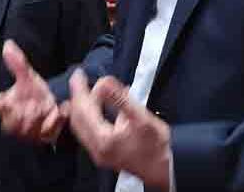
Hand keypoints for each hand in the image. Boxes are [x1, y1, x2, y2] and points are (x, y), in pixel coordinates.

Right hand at [0, 40, 66, 142]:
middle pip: (11, 124)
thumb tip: (8, 45)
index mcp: (8, 106)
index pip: (0, 108)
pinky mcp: (43, 136)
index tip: (12, 99)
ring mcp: (29, 130)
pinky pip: (47, 133)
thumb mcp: (27, 76)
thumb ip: (17, 63)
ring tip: (47, 107)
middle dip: (22, 116)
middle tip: (34, 106)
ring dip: (38, 119)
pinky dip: (54, 122)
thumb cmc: (35, 92)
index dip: (5, 105)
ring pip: (28, 131)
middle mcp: (16, 121)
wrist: (53, 103)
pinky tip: (61, 111)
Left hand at [67, 69, 170, 189]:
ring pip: (80, 125)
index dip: (80, 90)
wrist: (165, 170)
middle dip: (78, 96)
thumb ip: (121, 99)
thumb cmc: (157, 146)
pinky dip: (87, 115)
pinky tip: (95, 106)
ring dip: (81, 106)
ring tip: (87, 89)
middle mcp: (96, 149)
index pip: (83, 110)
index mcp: (103, 140)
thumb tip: (104, 82)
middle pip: (77, 118)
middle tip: (80, 79)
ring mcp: (97, 153)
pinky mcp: (101, 154)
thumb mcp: (142, 118)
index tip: (78, 74)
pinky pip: (86, 131)